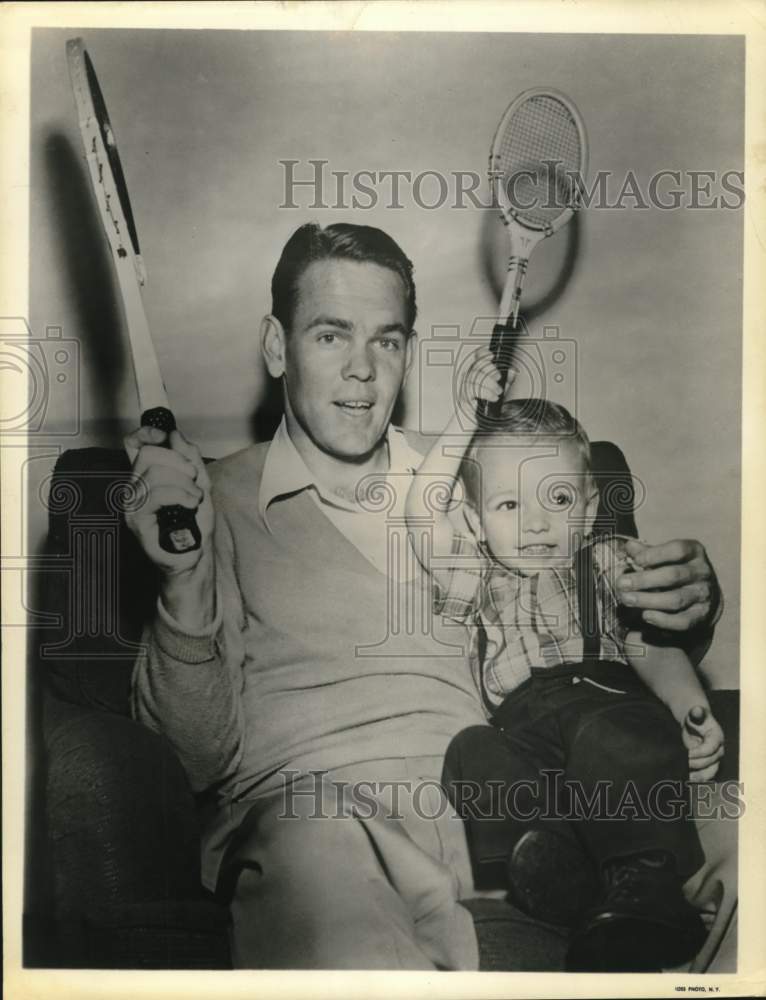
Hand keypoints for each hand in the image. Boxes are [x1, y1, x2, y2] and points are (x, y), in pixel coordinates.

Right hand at [124, 424, 214, 575]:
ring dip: (185, 484)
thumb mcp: (200, 482)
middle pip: (148, 453)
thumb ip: (189, 457)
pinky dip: (181, 495)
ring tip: (195, 497)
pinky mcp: (138, 520)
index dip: (148, 433)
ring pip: (155, 474)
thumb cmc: (195, 524)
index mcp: (147, 475)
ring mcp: (134, 504)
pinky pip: (158, 495)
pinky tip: (191, 504)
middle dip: (179, 461)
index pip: (134, 444)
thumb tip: (176, 435)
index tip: (166, 436)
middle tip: (194, 478)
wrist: (195, 555)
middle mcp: (135, 487)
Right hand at [457, 345, 514, 421]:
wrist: (481, 421)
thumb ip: (508, 380)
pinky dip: (486, 393)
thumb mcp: (503, 390)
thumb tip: (512, 371)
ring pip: (474, 377)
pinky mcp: (464, 398)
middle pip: (476, 365)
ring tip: (498, 391)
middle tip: (498, 377)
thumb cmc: (489, 406)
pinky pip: (472, 390)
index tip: (491, 356)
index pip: (477, 356)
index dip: (482, 353)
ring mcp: (466, 387)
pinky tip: (493, 397)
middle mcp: (470, 378)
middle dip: (489, 369)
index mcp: (479, 373)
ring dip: (489, 383)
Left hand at [616, 538, 719, 631]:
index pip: (678, 550)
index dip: (655, 555)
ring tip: (627, 599)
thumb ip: (647, 552)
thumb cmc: (678, 568)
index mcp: (694, 552)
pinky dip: (663, 620)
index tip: (635, 561)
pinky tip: (646, 615)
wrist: (706, 594)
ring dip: (648, 600)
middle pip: (673, 575)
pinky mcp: (701, 616)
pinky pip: (682, 621)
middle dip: (644, 580)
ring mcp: (703, 595)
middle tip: (622, 584)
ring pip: (676, 599)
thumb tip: (628, 547)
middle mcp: (701, 572)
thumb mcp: (666, 556)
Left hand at [683, 705, 724, 781]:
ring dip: (699, 776)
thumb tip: (696, 709)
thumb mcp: (695, 713)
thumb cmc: (695, 717)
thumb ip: (696, 713)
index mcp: (717, 737)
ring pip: (711, 772)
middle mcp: (719, 750)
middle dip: (695, 764)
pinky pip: (706, 775)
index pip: (709, 749)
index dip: (698, 753)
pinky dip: (698, 779)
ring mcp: (715, 758)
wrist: (696, 723)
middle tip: (682, 763)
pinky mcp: (710, 764)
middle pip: (710, 762)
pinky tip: (688, 781)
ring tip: (687, 778)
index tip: (686, 753)